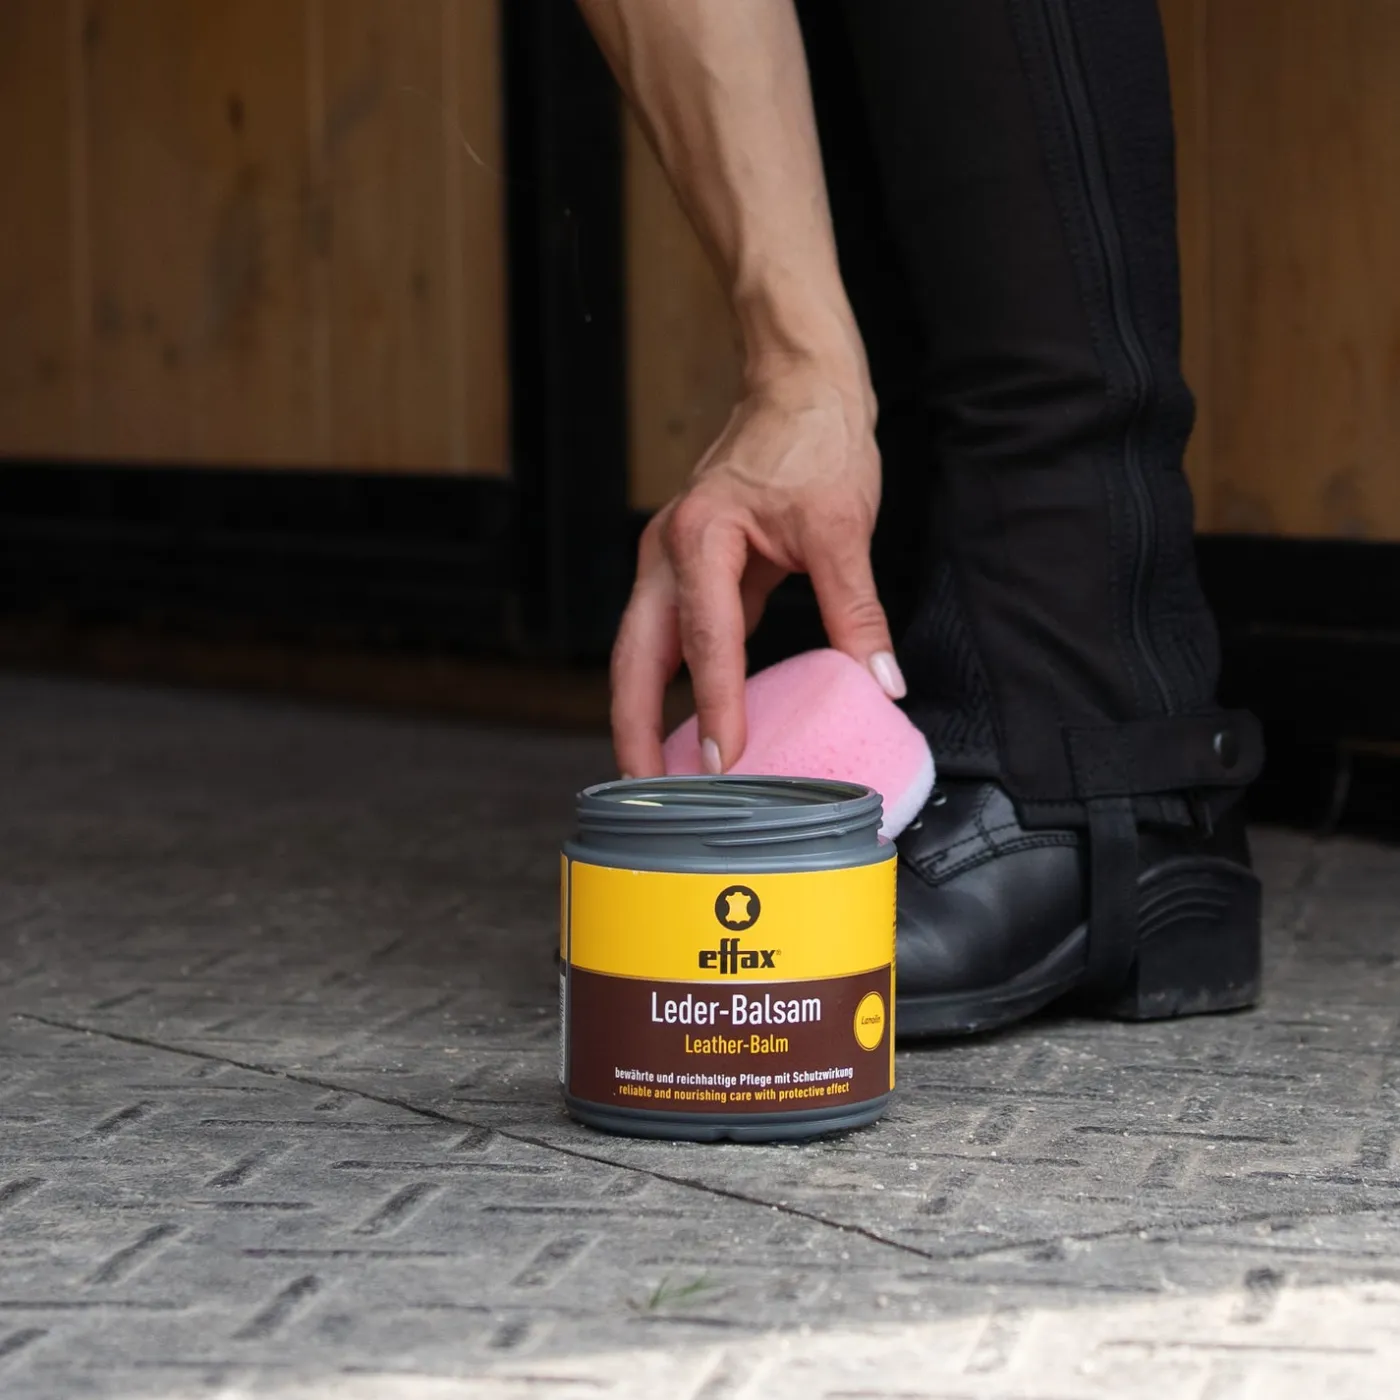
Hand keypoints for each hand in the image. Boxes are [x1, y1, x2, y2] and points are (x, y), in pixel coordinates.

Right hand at [610, 368, 904, 777]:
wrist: (799, 385)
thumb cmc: (813, 438)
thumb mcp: (841, 527)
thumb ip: (856, 611)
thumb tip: (880, 682)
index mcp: (701, 538)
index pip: (706, 641)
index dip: (714, 708)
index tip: (724, 763)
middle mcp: (668, 551)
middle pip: (634, 656)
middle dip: (635, 727)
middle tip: (646, 793)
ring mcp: (669, 559)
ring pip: (640, 649)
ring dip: (641, 710)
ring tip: (656, 774)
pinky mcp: (688, 567)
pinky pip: (669, 636)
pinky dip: (669, 682)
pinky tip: (688, 720)